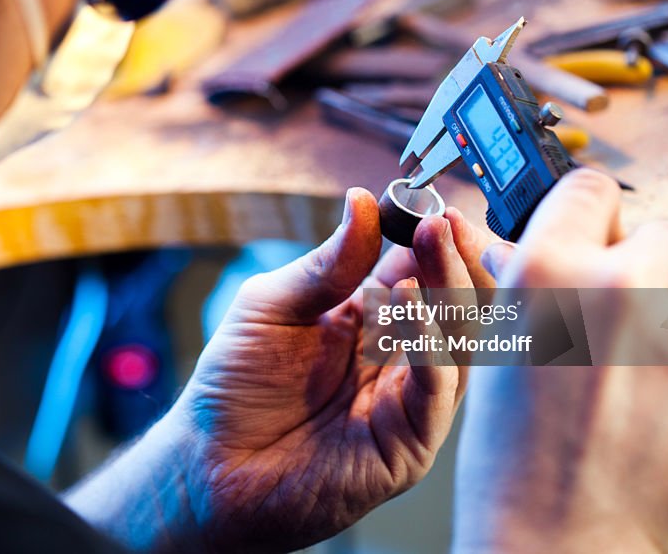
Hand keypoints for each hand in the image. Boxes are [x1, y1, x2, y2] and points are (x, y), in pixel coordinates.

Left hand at [166, 188, 495, 551]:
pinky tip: (412, 307)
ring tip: (431, 249)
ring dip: (448, 292)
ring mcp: (408, 402)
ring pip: (458, 344)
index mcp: (370, 322)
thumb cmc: (235, 389)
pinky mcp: (409, 444)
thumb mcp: (272, 306)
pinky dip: (432, 348)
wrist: (210, 465)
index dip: (434, 241)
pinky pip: (436, 393)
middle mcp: (398, 360)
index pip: (422, 273)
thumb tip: (362, 202)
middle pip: (452, 305)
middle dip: (453, 260)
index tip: (434, 209)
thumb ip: (326, 264)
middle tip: (443, 224)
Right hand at [452, 169, 667, 552]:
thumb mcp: (500, 349)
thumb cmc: (513, 457)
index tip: (597, 233)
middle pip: (663, 236)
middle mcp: (616, 290)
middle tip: (622, 321)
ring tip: (631, 393)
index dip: (591, 214)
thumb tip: (543, 244)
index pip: (589, 190)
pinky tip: (656, 426)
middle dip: (646, 270)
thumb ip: (535, 286)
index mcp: (545, 273)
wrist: (557, 537)